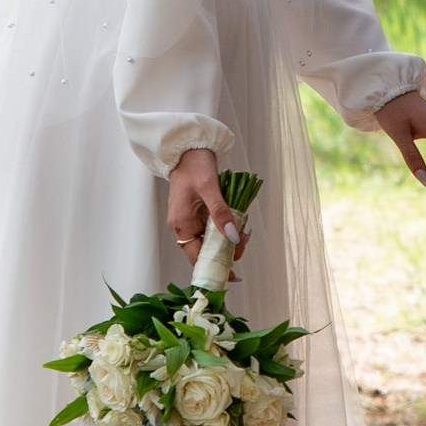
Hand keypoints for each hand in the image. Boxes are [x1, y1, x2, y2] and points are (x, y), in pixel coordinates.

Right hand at [166, 146, 240, 274]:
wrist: (188, 149)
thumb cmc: (195, 166)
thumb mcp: (210, 189)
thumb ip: (221, 213)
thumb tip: (233, 238)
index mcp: (182, 225)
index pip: (196, 257)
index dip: (213, 267)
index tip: (231, 275)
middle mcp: (183, 227)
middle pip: (204, 251)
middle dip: (225, 252)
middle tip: (244, 246)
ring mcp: (189, 220)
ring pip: (209, 241)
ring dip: (226, 241)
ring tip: (243, 235)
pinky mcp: (196, 214)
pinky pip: (210, 229)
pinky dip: (223, 229)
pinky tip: (236, 224)